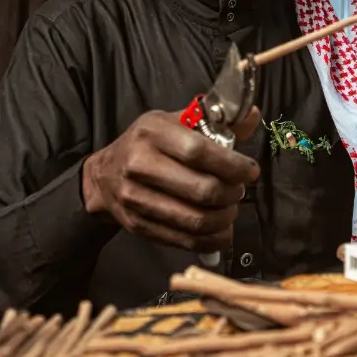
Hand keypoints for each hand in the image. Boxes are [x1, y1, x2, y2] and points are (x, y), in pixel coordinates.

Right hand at [81, 108, 260, 251]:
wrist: (103, 176)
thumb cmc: (148, 144)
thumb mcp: (177, 122)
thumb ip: (217, 121)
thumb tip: (253, 115)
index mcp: (152, 132)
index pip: (199, 152)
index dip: (232, 165)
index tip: (250, 171)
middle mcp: (140, 164)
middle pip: (202, 190)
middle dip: (232, 194)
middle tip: (239, 190)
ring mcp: (136, 199)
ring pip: (196, 220)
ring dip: (225, 218)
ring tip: (230, 208)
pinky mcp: (140, 226)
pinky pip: (186, 241)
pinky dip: (212, 239)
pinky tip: (222, 229)